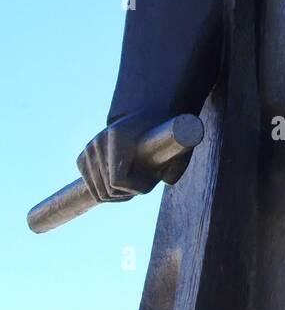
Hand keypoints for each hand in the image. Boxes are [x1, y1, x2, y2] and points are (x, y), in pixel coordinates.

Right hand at [75, 112, 190, 202]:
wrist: (145, 115)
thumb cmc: (163, 133)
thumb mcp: (174, 146)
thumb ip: (176, 164)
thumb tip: (168, 180)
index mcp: (118, 135)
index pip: (117, 180)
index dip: (134, 189)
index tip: (152, 181)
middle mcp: (99, 140)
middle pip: (107, 190)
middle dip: (128, 193)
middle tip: (145, 182)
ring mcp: (89, 148)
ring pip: (99, 193)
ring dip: (118, 195)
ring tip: (135, 182)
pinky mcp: (83, 157)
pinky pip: (91, 187)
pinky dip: (106, 192)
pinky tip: (122, 183)